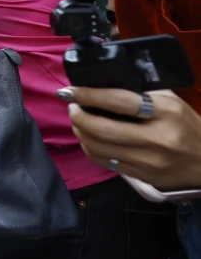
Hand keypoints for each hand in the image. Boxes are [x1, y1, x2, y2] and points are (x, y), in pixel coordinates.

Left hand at [65, 87, 200, 188]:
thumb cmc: (187, 125)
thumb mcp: (171, 101)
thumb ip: (141, 92)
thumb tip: (102, 82)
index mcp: (166, 112)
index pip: (119, 101)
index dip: (89, 94)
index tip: (70, 90)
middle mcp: (158, 138)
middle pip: (103, 129)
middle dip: (79, 116)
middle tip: (72, 106)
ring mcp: (150, 160)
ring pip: (100, 148)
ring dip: (80, 132)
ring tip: (78, 121)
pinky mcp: (143, 176)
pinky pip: (106, 163)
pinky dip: (90, 149)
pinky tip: (88, 139)